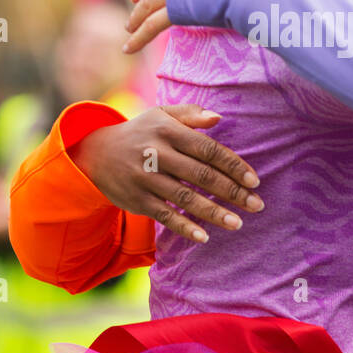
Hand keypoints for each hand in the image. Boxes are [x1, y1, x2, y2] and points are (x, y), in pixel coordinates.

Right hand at [72, 103, 262, 243]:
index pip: (207, 149)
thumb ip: (191, 115)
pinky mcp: (136, 200)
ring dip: (213, 212)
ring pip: (184, 197)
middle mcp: (156, 154)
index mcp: (167, 130)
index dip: (233, 165)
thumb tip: (220, 118)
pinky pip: (164, 216)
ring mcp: (145, 179)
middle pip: (201, 175)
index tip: (255, 181)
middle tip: (257, 205)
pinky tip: (204, 237)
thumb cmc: (141, 133)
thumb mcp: (160, 115)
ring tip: (238, 223)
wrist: (95, 154)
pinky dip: (183, 227)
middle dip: (231, 191)